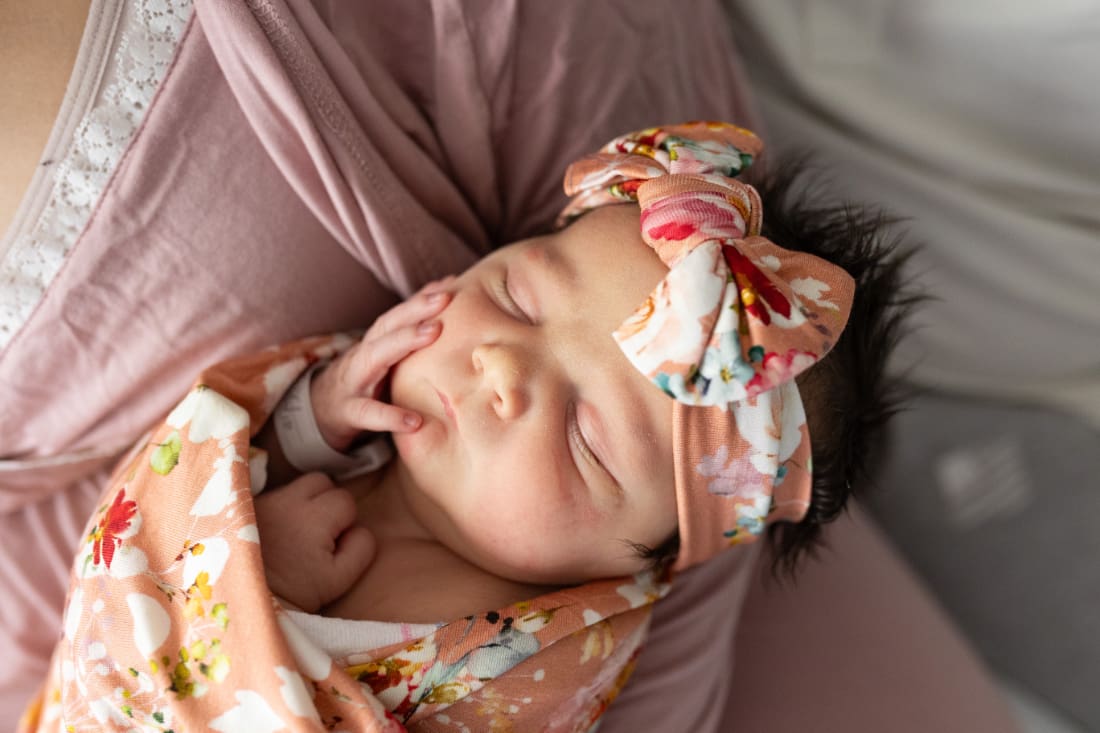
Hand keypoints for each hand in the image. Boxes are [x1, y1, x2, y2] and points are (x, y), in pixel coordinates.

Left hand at [254, 472, 374, 612]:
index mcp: (314, 517)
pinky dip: (279, 509)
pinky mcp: (242, 506)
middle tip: (319, 533)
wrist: (243, 601)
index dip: (345, 523)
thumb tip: (359, 529)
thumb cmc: (294, 593)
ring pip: (295, 486)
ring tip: (296, 532)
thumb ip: (361, 548)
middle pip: (320, 482)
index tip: (332, 546)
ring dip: (303, 502)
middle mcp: (287, 500)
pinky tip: (276, 533)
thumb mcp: (339, 580)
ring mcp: (264, 501)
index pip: (345, 500)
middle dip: (326, 501)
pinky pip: (272, 496)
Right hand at [311, 277, 454, 451]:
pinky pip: (371, 414)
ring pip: (375, 357)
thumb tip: (446, 294)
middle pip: (387, 326)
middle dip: (415, 309)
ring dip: (404, 342)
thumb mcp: (384, 354)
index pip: (398, 315)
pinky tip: (415, 421)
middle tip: (445, 299)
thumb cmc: (365, 378)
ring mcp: (355, 382)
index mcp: (376, 342)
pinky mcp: (351, 412)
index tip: (450, 285)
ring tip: (433, 333)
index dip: (422, 299)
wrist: (323, 410)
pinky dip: (391, 417)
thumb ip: (410, 332)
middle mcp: (364, 355)